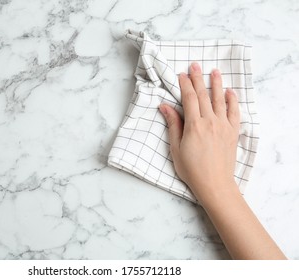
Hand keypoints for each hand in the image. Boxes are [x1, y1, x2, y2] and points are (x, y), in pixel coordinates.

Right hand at [159, 62, 239, 205]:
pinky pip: (234, 112)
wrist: (214, 184)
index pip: (189, 98)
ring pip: (220, 100)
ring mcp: (224, 126)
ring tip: (214, 71)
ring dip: (216, 84)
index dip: (185, 85)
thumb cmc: (192, 169)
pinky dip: (233, 101)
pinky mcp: (233, 132)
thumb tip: (165, 106)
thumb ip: (173, 125)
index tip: (182, 74)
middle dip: (198, 79)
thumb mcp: (176, 148)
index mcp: (194, 125)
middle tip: (195, 65)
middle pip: (204, 95)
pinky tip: (230, 92)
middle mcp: (211, 122)